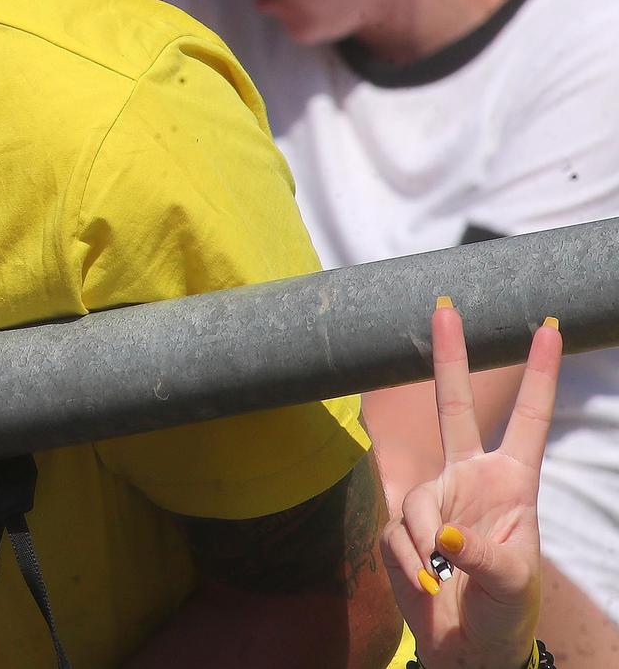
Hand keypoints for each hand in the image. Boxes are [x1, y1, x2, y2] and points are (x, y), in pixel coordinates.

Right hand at [380, 301, 560, 668]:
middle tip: (444, 307)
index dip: (538, 375)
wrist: (464, 645)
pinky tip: (426, 583)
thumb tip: (443, 538)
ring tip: (442, 578)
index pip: (526, 421)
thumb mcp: (511, 582)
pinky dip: (409, 563)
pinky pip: (395, 533)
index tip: (546, 327)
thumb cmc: (504, 610)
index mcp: (512, 484)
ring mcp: (434, 502)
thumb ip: (482, 555)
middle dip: (449, 357)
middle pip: (453, 409)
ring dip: (426, 543)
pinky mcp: (401, 528)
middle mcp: (469, 481)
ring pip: (417, 502)